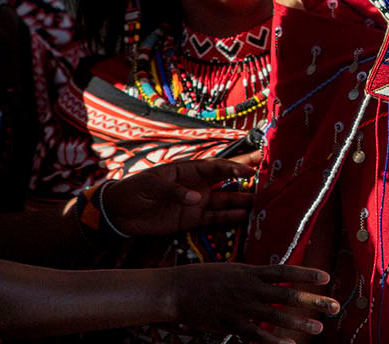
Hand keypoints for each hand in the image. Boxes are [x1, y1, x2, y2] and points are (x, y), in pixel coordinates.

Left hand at [100, 157, 255, 237]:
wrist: (119, 213)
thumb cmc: (135, 190)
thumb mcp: (152, 184)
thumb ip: (175, 190)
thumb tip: (198, 199)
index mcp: (189, 170)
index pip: (217, 167)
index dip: (234, 168)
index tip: (251, 170)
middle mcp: (198, 186)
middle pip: (227, 181)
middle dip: (247, 179)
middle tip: (269, 178)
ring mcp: (197, 203)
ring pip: (225, 201)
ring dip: (242, 201)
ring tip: (263, 202)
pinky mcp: (191, 221)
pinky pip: (215, 219)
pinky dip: (230, 218)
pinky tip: (245, 216)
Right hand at [172, 263, 337, 343]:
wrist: (178, 290)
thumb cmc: (206, 278)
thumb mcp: (233, 270)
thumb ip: (254, 276)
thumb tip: (273, 279)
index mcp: (251, 272)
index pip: (285, 271)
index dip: (306, 274)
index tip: (326, 277)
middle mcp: (250, 287)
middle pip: (288, 294)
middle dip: (314, 301)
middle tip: (334, 306)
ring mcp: (241, 306)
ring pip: (277, 316)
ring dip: (300, 323)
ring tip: (318, 328)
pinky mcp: (231, 324)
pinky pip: (256, 335)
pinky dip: (273, 341)